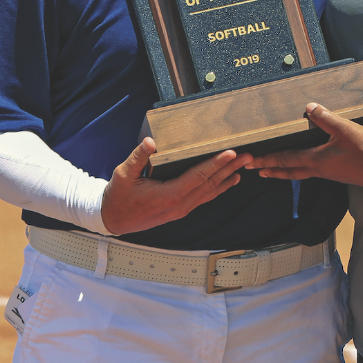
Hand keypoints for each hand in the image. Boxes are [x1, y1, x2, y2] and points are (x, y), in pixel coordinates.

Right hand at [100, 138, 250, 234]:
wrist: (114, 220)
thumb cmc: (118, 197)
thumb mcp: (123, 174)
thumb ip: (138, 157)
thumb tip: (151, 142)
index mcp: (170, 195)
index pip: (199, 176)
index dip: (216, 164)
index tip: (232, 153)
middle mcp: (181, 204)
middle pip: (211, 184)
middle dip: (231, 168)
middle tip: (249, 155)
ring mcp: (183, 209)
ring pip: (211, 191)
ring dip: (229, 177)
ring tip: (245, 165)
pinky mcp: (181, 209)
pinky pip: (205, 197)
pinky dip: (220, 188)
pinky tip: (230, 181)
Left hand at [248, 103, 362, 188]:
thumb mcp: (345, 129)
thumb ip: (326, 118)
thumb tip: (309, 107)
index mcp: (316, 160)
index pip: (285, 159)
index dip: (267, 160)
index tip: (252, 162)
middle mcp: (320, 170)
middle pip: (290, 172)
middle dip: (272, 170)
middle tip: (257, 171)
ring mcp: (330, 174)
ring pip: (301, 174)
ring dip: (286, 172)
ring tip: (276, 171)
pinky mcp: (339, 174)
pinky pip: (314, 173)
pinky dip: (302, 170)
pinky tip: (309, 165)